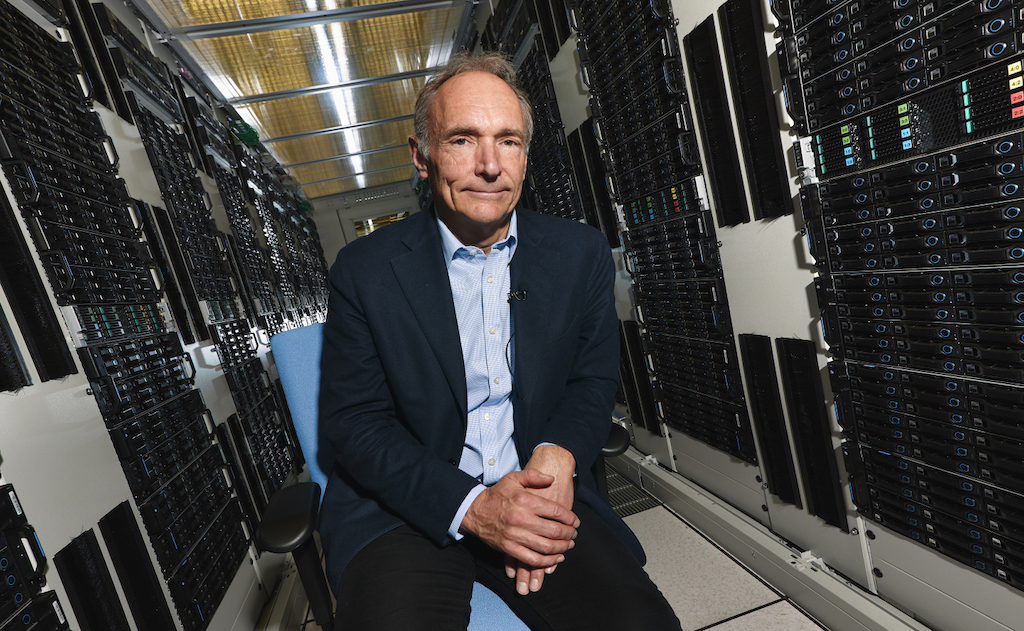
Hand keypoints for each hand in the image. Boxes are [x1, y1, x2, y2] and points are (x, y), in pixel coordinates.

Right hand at [462, 468, 578, 571]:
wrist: (474, 510)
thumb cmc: (497, 494)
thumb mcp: (513, 478)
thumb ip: (533, 476)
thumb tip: (552, 479)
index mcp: (525, 500)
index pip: (556, 511)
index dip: (570, 518)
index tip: (575, 521)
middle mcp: (521, 518)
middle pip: (554, 530)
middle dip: (569, 534)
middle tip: (574, 534)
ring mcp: (515, 535)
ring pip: (546, 547)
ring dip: (562, 548)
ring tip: (568, 545)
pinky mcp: (509, 549)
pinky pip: (533, 559)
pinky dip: (548, 561)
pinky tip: (556, 558)